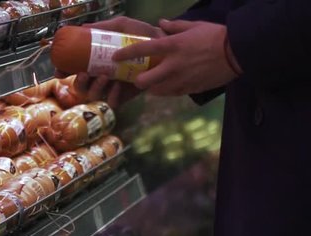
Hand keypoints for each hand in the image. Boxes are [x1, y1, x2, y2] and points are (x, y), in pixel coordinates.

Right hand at [55, 16, 165, 107]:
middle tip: (85, 73)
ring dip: (95, 88)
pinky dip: (112, 96)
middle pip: (81, 87)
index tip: (60, 71)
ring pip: (94, 95)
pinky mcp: (125, 95)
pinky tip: (118, 85)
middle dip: (79, 83)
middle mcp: (100, 75)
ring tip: (105, 76)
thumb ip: (103, 27)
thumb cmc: (141, 35)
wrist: (163, 46)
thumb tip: (83, 28)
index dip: (63, 71)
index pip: (73, 69)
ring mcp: (112, 87)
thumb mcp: (121, 26)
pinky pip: (113, 102)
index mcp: (95, 61)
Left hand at [113, 19, 239, 95]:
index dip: (125, 54)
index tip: (115, 57)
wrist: (238, 52)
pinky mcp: (190, 89)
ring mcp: (181, 80)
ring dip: (151, 88)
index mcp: (173, 46)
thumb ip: (175, 26)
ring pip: (156, 91)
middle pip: (144, 81)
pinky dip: (167, 91)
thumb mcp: (195, 26)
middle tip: (137, 77)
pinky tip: (168, 86)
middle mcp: (173, 65)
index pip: (142, 50)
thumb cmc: (216, 35)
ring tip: (153, 82)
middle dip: (137, 81)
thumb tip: (160, 23)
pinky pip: (171, 94)